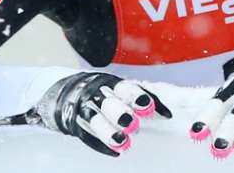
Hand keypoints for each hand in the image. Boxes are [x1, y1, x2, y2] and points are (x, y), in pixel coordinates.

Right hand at [34, 72, 171, 156]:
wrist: (66, 92)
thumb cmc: (101, 92)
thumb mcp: (116, 90)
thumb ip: (138, 99)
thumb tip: (167, 114)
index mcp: (108, 82)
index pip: (122, 87)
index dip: (135, 96)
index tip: (148, 106)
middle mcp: (94, 93)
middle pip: (107, 102)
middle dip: (119, 112)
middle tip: (132, 124)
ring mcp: (82, 107)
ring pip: (94, 119)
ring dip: (109, 131)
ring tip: (123, 142)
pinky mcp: (73, 121)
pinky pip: (84, 133)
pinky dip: (98, 143)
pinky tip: (115, 152)